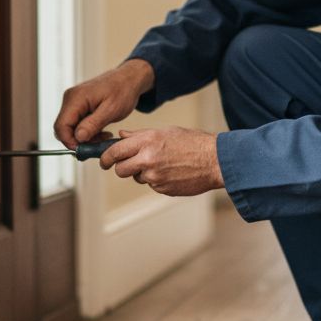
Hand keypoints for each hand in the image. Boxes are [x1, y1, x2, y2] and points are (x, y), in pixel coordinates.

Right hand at [54, 59, 154, 147]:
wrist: (129, 79)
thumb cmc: (123, 90)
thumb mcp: (111, 110)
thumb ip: (93, 124)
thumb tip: (78, 138)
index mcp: (76, 98)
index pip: (61, 126)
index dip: (69, 142)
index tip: (84, 151)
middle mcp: (70, 99)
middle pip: (63, 128)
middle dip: (78, 141)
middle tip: (97, 145)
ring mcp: (74, 102)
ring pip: (70, 128)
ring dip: (85, 137)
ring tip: (103, 137)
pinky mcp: (79, 105)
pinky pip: (77, 123)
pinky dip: (87, 131)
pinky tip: (102, 131)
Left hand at [99, 127, 224, 196]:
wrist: (215, 160)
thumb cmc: (193, 143)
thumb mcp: (166, 132)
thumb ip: (140, 135)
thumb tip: (121, 135)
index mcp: (147, 141)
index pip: (115, 151)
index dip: (106, 157)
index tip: (104, 160)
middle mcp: (148, 159)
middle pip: (121, 170)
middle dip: (122, 168)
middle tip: (130, 165)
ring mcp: (155, 176)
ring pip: (137, 178)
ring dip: (143, 173)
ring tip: (163, 164)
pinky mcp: (162, 189)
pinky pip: (152, 185)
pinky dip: (157, 180)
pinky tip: (172, 172)